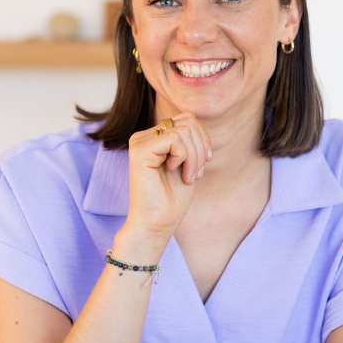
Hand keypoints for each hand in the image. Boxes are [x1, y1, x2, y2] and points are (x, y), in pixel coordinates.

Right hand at [125, 111, 211, 238]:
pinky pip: (175, 139)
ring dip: (195, 156)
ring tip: (188, 176)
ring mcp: (140, 142)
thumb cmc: (172, 199)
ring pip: (184, 130)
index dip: (203, 139)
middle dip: (201, 148)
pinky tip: (175, 172)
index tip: (202, 164)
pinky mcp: (139, 150)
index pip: (187, 119)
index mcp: (154, 137)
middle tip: (196, 173)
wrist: (157, 223)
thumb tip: (195, 121)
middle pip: (188, 121)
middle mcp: (144, 136)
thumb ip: (189, 140)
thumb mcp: (188, 163)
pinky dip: (184, 157)